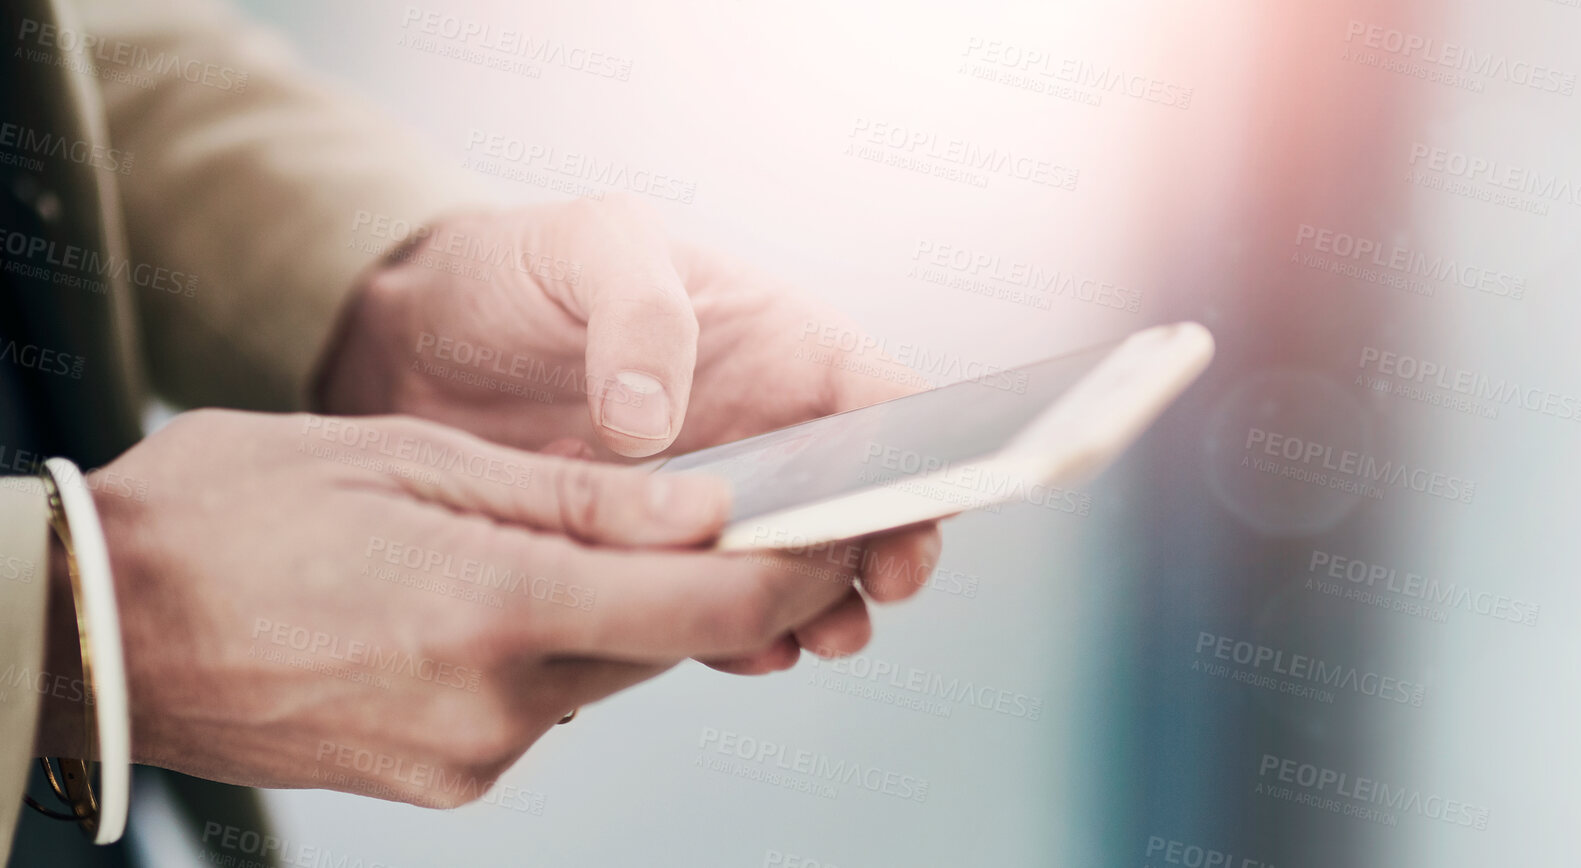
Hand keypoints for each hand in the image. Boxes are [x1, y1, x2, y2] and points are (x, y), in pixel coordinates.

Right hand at [36, 409, 935, 806]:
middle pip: (665, 636)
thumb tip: (717, 509)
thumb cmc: (232, 515)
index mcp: (500, 612)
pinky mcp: (442, 782)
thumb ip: (584, 499)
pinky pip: (540, 703)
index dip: (802, 568)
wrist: (91, 629)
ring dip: (613, 606)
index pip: (715, 603)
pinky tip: (489, 596)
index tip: (849, 532)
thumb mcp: (416, 462)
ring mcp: (469, 758)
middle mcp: (499, 708)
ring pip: (603, 668)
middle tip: (732, 509)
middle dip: (706, 576)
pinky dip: (545, 646)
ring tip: (553, 536)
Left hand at [316, 197, 941, 665]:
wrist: (413, 337)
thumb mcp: (590, 242)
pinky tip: (732, 651)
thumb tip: (652, 422)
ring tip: (806, 639)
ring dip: (813, 611)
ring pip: (792, 572)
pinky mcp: (646, 558)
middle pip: (861, 507)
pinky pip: (705, 607)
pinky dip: (727, 636)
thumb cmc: (522, 265)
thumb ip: (638, 310)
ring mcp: (708, 504)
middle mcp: (765, 433)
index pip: (890, 404)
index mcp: (783, 347)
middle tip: (864, 599)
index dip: (925, 458)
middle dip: (878, 558)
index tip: (916, 512)